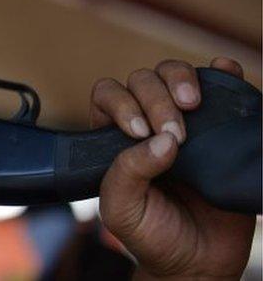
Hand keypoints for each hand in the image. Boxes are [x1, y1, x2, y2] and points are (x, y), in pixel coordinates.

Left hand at [90, 57, 255, 278]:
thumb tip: (160, 140)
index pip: (108, 95)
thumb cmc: (151, 233)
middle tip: (177, 134)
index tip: (140, 131)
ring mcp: (184, 120)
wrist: (199, 261)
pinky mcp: (219, 125)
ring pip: (173, 75)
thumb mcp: (122, 209)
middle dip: (156, 99)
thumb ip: (127, 173)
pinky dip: (221, 72)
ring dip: (181, 79)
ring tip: (193, 105)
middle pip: (142, 80)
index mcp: (113, 137)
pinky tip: (223, 70)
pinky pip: (220, 85)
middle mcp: (146, 121)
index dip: (121, 103)